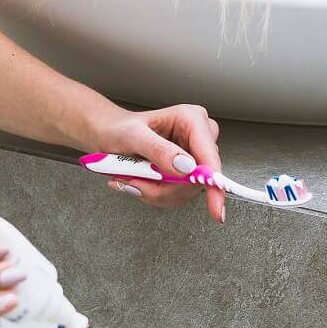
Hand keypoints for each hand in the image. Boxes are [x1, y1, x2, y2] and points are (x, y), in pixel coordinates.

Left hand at [90, 103, 226, 222]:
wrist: (110, 135)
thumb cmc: (119, 129)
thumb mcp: (133, 136)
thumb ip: (160, 150)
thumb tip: (186, 167)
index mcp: (191, 119)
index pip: (209, 156)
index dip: (213, 182)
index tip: (216, 207)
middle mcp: (198, 137)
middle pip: (198, 179)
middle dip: (166, 187)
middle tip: (136, 180)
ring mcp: (194, 156)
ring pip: (188, 191)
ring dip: (158, 192)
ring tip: (134, 177)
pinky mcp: (187, 172)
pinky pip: (179, 194)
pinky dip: (157, 194)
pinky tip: (142, 181)